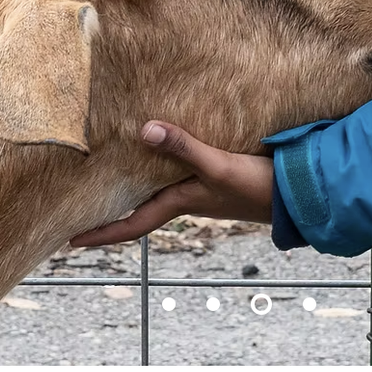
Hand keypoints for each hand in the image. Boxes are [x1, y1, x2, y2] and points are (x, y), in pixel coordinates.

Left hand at [68, 121, 273, 247]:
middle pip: (139, 207)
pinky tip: (157, 148)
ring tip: (109, 174)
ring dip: (134, 187)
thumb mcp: (217, 166)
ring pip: (157, 189)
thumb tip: (143, 131)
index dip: (101, 232)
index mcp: (180, 203)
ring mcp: (201, 189)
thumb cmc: (258, 187)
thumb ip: (183, 147)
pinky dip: (160, 164)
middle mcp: (186, 198)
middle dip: (111, 209)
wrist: (300, 193)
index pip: (131, 224)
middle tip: (82, 203)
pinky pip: (177, 172)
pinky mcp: (216, 175)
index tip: (71, 240)